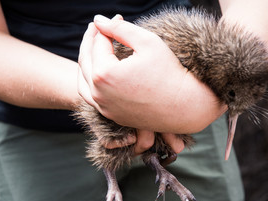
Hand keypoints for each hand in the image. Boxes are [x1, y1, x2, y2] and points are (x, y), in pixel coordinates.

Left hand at [77, 15, 226, 133]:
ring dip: (86, 62)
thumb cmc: (169, 73)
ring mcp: (105, 108)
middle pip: (86, 61)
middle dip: (91, 41)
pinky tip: (96, 73)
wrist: (184, 107)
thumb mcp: (147, 42)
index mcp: (105, 74)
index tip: (118, 18)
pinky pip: (93, 98)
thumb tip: (99, 19)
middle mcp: (100, 93)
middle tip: (98, 28)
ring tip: (92, 48)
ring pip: (83, 81)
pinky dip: (90, 83)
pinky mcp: (112, 116)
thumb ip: (120, 28)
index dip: (107, 28)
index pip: (98, 43)